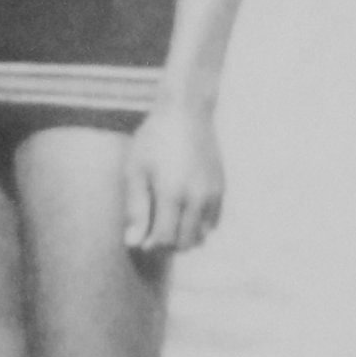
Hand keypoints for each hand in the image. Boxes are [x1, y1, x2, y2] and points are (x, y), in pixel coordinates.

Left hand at [123, 105, 223, 255]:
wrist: (186, 111)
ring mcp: (213, 193)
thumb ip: (136, 208)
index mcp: (173, 193)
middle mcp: (197, 197)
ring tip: (168, 220)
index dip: (151, 245)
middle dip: (167, 243)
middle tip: (152, 229)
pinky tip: (183, 210)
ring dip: (184, 236)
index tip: (141, 237)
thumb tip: (134, 243)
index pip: (166, 240)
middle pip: (185, 243)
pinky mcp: (221, 188)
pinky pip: (213, 223)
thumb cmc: (154, 138)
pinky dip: (199, 225)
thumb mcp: (136, 169)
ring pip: (202, 236)